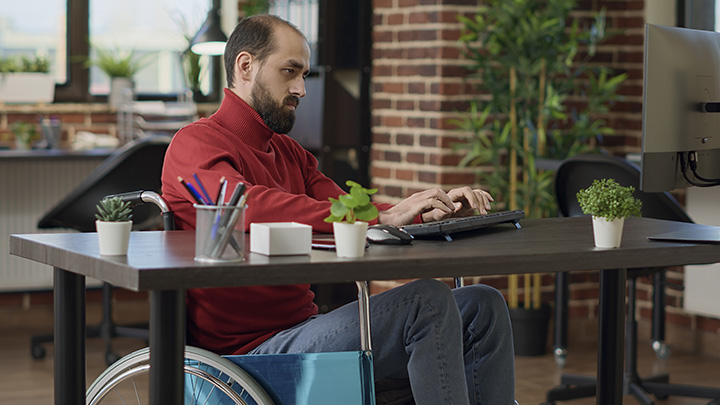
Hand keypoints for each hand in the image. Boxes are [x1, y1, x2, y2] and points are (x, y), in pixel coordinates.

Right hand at [377, 187, 492, 225]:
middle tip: (457, 207)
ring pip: (437, 192)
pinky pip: (432, 201)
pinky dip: (442, 205)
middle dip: (449, 198)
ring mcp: (417, 199)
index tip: (453, 207)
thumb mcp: (413, 217)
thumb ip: (421, 216)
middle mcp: (419, 196)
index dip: (446, 199)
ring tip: (454, 209)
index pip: (435, 194)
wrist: (385, 221)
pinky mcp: (415, 205)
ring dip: (448, 201)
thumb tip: (429, 220)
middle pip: (438, 191)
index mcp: (418, 199)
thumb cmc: (397, 221)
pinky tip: (447, 211)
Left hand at [422, 186, 492, 222]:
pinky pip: (480, 195)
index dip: (472, 198)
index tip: (475, 207)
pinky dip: (486, 197)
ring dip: (484, 202)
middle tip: (483, 212)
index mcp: (454, 193)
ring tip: (486, 211)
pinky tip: (491, 200)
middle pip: (474, 193)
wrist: (438, 215)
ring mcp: (466, 196)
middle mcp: (461, 193)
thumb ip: (448, 209)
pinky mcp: (470, 200)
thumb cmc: (437, 214)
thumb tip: (459, 205)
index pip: (466, 191)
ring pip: (479, 194)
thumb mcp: (440, 213)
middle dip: (480, 202)